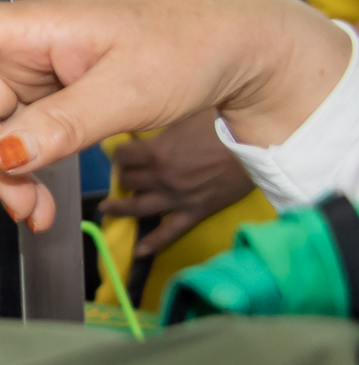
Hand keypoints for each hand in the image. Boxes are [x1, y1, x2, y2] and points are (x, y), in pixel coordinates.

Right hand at [0, 0, 351, 233]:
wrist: (236, 40)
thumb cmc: (188, 44)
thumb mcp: (130, 92)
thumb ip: (61, 125)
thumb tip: (5, 156)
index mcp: (35, 24)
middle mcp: (26, 41)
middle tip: (28, 211)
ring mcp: (41, 64)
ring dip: (12, 171)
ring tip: (42, 213)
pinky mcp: (56, 85)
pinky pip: (23, 128)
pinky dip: (30, 162)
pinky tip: (49, 191)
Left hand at [103, 111, 257, 256]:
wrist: (256, 148)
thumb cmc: (221, 124)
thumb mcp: (184, 114)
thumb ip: (162, 119)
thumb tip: (145, 111)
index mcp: (156, 152)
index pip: (120, 156)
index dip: (118, 153)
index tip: (118, 151)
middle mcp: (162, 178)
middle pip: (128, 180)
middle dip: (124, 175)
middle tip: (125, 172)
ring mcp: (177, 198)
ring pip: (138, 206)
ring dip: (120, 207)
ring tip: (107, 208)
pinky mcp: (196, 212)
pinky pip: (170, 232)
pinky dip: (153, 244)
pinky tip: (139, 253)